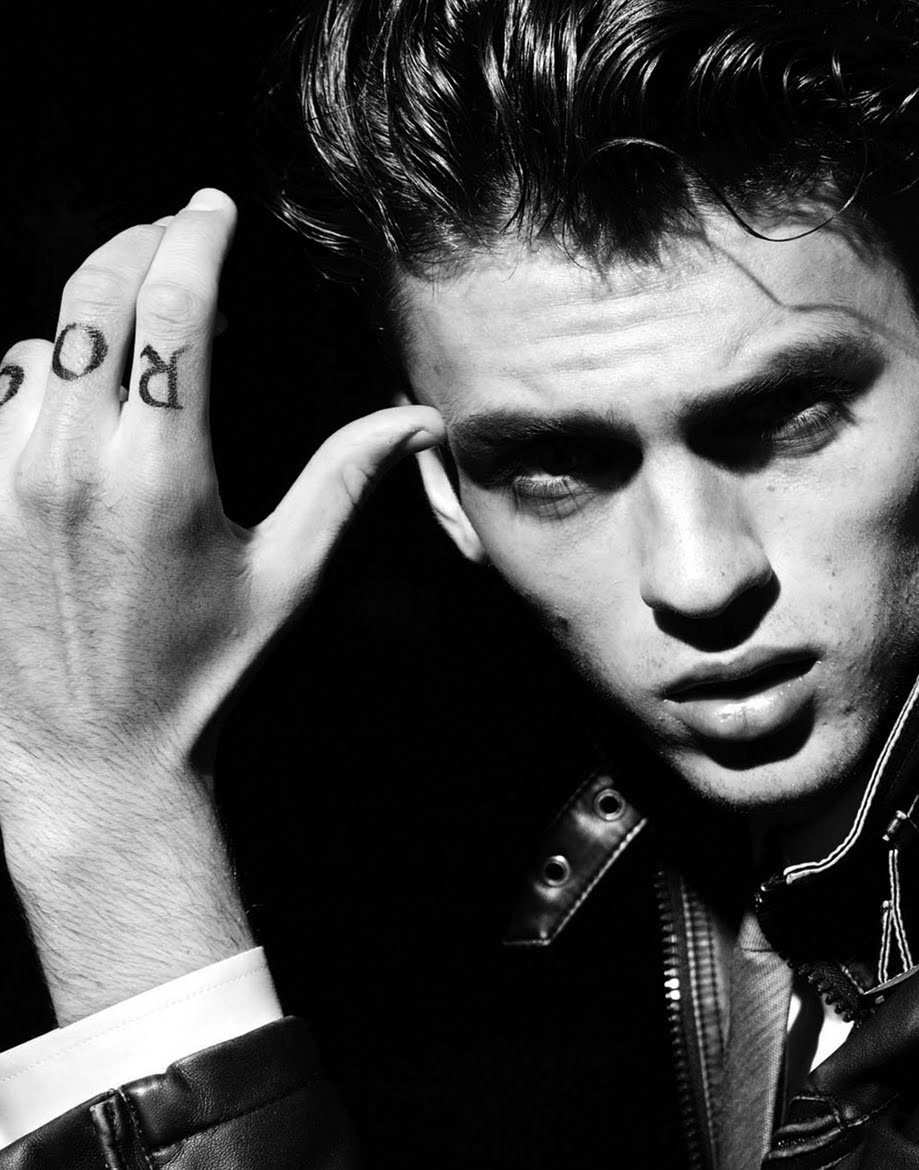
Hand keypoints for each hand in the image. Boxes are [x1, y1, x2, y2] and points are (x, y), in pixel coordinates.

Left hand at [0, 188, 442, 814]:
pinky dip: (37, 373)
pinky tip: (74, 397)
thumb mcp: (284, 578)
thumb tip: (418, 421)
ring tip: (133, 335)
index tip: (211, 208)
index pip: (173, 305)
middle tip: (173, 235)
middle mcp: (73, 462)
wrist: (93, 753)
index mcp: (161, 475)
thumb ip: (345, 481)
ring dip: (87, 317)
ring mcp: (9, 479)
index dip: (195, 236)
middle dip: (138, 245)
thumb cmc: (197, 673)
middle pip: (95, 296)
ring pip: (38, 341)